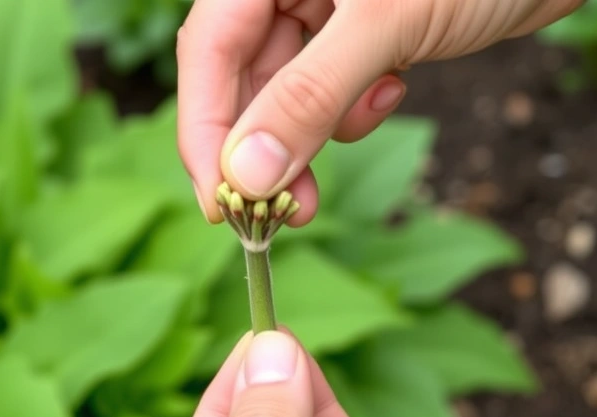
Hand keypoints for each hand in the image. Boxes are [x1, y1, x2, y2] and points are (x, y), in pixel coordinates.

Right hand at [177, 0, 582, 222]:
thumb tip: (245, 175)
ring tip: (321, 187)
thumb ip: (310, 96)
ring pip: (289, 88)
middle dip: (260, 148)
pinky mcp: (368, 27)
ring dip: (307, 140)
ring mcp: (329, 3)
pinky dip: (354, 108)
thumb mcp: (387, 24)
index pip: (208, 49)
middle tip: (276, 215)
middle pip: (242, 75)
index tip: (219, 204)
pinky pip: (336, 83)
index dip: (204, 129)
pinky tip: (392, 92)